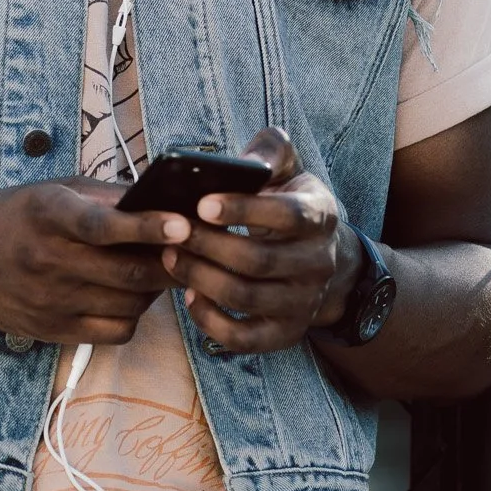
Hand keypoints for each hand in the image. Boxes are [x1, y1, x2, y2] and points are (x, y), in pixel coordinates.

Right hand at [0, 179, 191, 345]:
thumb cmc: (12, 218)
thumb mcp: (52, 190)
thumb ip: (105, 196)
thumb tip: (163, 200)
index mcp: (47, 214)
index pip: (103, 225)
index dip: (147, 226)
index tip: (183, 225)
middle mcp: (47, 259)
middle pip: (129, 272)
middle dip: (171, 263)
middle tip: (193, 252)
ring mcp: (50, 301)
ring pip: (131, 304)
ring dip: (155, 288)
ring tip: (156, 269)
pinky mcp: (54, 331)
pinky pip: (118, 331)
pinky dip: (135, 315)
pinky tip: (129, 295)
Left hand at [159, 128, 362, 353]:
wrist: (321, 256)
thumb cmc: (289, 202)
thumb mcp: (288, 170)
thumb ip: (270, 152)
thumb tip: (249, 161)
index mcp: (320, 216)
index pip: (287, 215)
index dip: (243, 210)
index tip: (202, 203)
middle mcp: (318, 263)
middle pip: (258, 261)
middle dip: (208, 245)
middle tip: (172, 231)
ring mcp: (304, 303)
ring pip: (246, 298)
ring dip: (200, 278)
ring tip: (170, 256)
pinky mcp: (284, 334)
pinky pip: (243, 339)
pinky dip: (210, 320)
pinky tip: (189, 294)